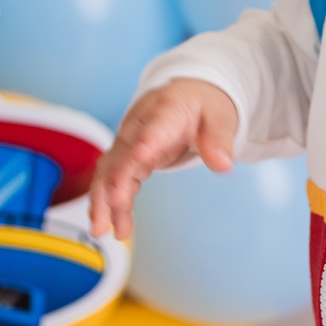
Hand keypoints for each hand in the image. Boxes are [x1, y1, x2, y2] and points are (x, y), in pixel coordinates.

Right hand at [89, 79, 237, 241]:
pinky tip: (115, 227)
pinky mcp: (127, 158)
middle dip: (116, 180)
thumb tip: (224, 165)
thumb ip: (219, 139)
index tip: (141, 157)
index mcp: (167, 112)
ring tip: (102, 230)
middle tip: (116, 204)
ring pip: (110, 171)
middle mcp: (140, 127)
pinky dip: (111, 204)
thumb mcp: (219, 117)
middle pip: (123, 153)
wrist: (186, 96)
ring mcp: (130, 143)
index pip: (156, 127)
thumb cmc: (202, 106)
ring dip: (104, 200)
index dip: (147, 141)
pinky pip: (114, 180)